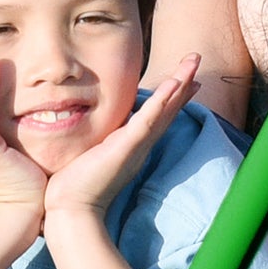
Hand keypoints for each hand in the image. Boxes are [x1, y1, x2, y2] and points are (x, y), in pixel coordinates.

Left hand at [43, 55, 200, 227]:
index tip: (187, 79)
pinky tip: (174, 84)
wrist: (71, 209)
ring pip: (164, 109)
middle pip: (168, 108)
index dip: (173, 96)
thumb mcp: (91, 154)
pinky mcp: (126, 147)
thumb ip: (96, 142)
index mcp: (131, 144)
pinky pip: (148, 120)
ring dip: (180, 84)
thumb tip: (91, 134)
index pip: (157, 114)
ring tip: (193, 62)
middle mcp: (139, 144)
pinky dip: (161, 101)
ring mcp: (135, 145)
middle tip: (197, 59)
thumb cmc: (75, 186)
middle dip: (184, 83)